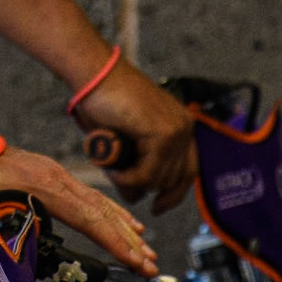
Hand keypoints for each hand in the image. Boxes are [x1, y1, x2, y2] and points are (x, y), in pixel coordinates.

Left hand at [0, 146, 158, 276]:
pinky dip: (109, 210)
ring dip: (123, 226)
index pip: (90, 220)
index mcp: (45, 187)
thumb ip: (2, 241)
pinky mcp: (49, 173)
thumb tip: (26, 263)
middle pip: (102, 212)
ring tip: (145, 248)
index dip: (116, 244)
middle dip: (129, 241)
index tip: (137, 263)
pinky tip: (123, 221)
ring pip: (98, 202)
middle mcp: (56, 177)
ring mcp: (54, 172)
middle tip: (151, 265)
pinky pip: (88, 194)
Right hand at [74, 60, 196, 212]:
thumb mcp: (126, 137)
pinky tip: (114, 172)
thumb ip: (136, 162)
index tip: (157, 207)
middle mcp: (184, 126)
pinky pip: (148, 174)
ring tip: (112, 170)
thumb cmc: (102, 100)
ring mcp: (175, 130)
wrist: (94, 74)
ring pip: (159, 179)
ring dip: (133, 182)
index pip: (188, 170)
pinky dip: (128, 179)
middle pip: (175, 178)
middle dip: (148, 187)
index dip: (173, 192)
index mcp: (179, 124)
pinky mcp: (162, 134)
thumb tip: (136, 195)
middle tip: (122, 182)